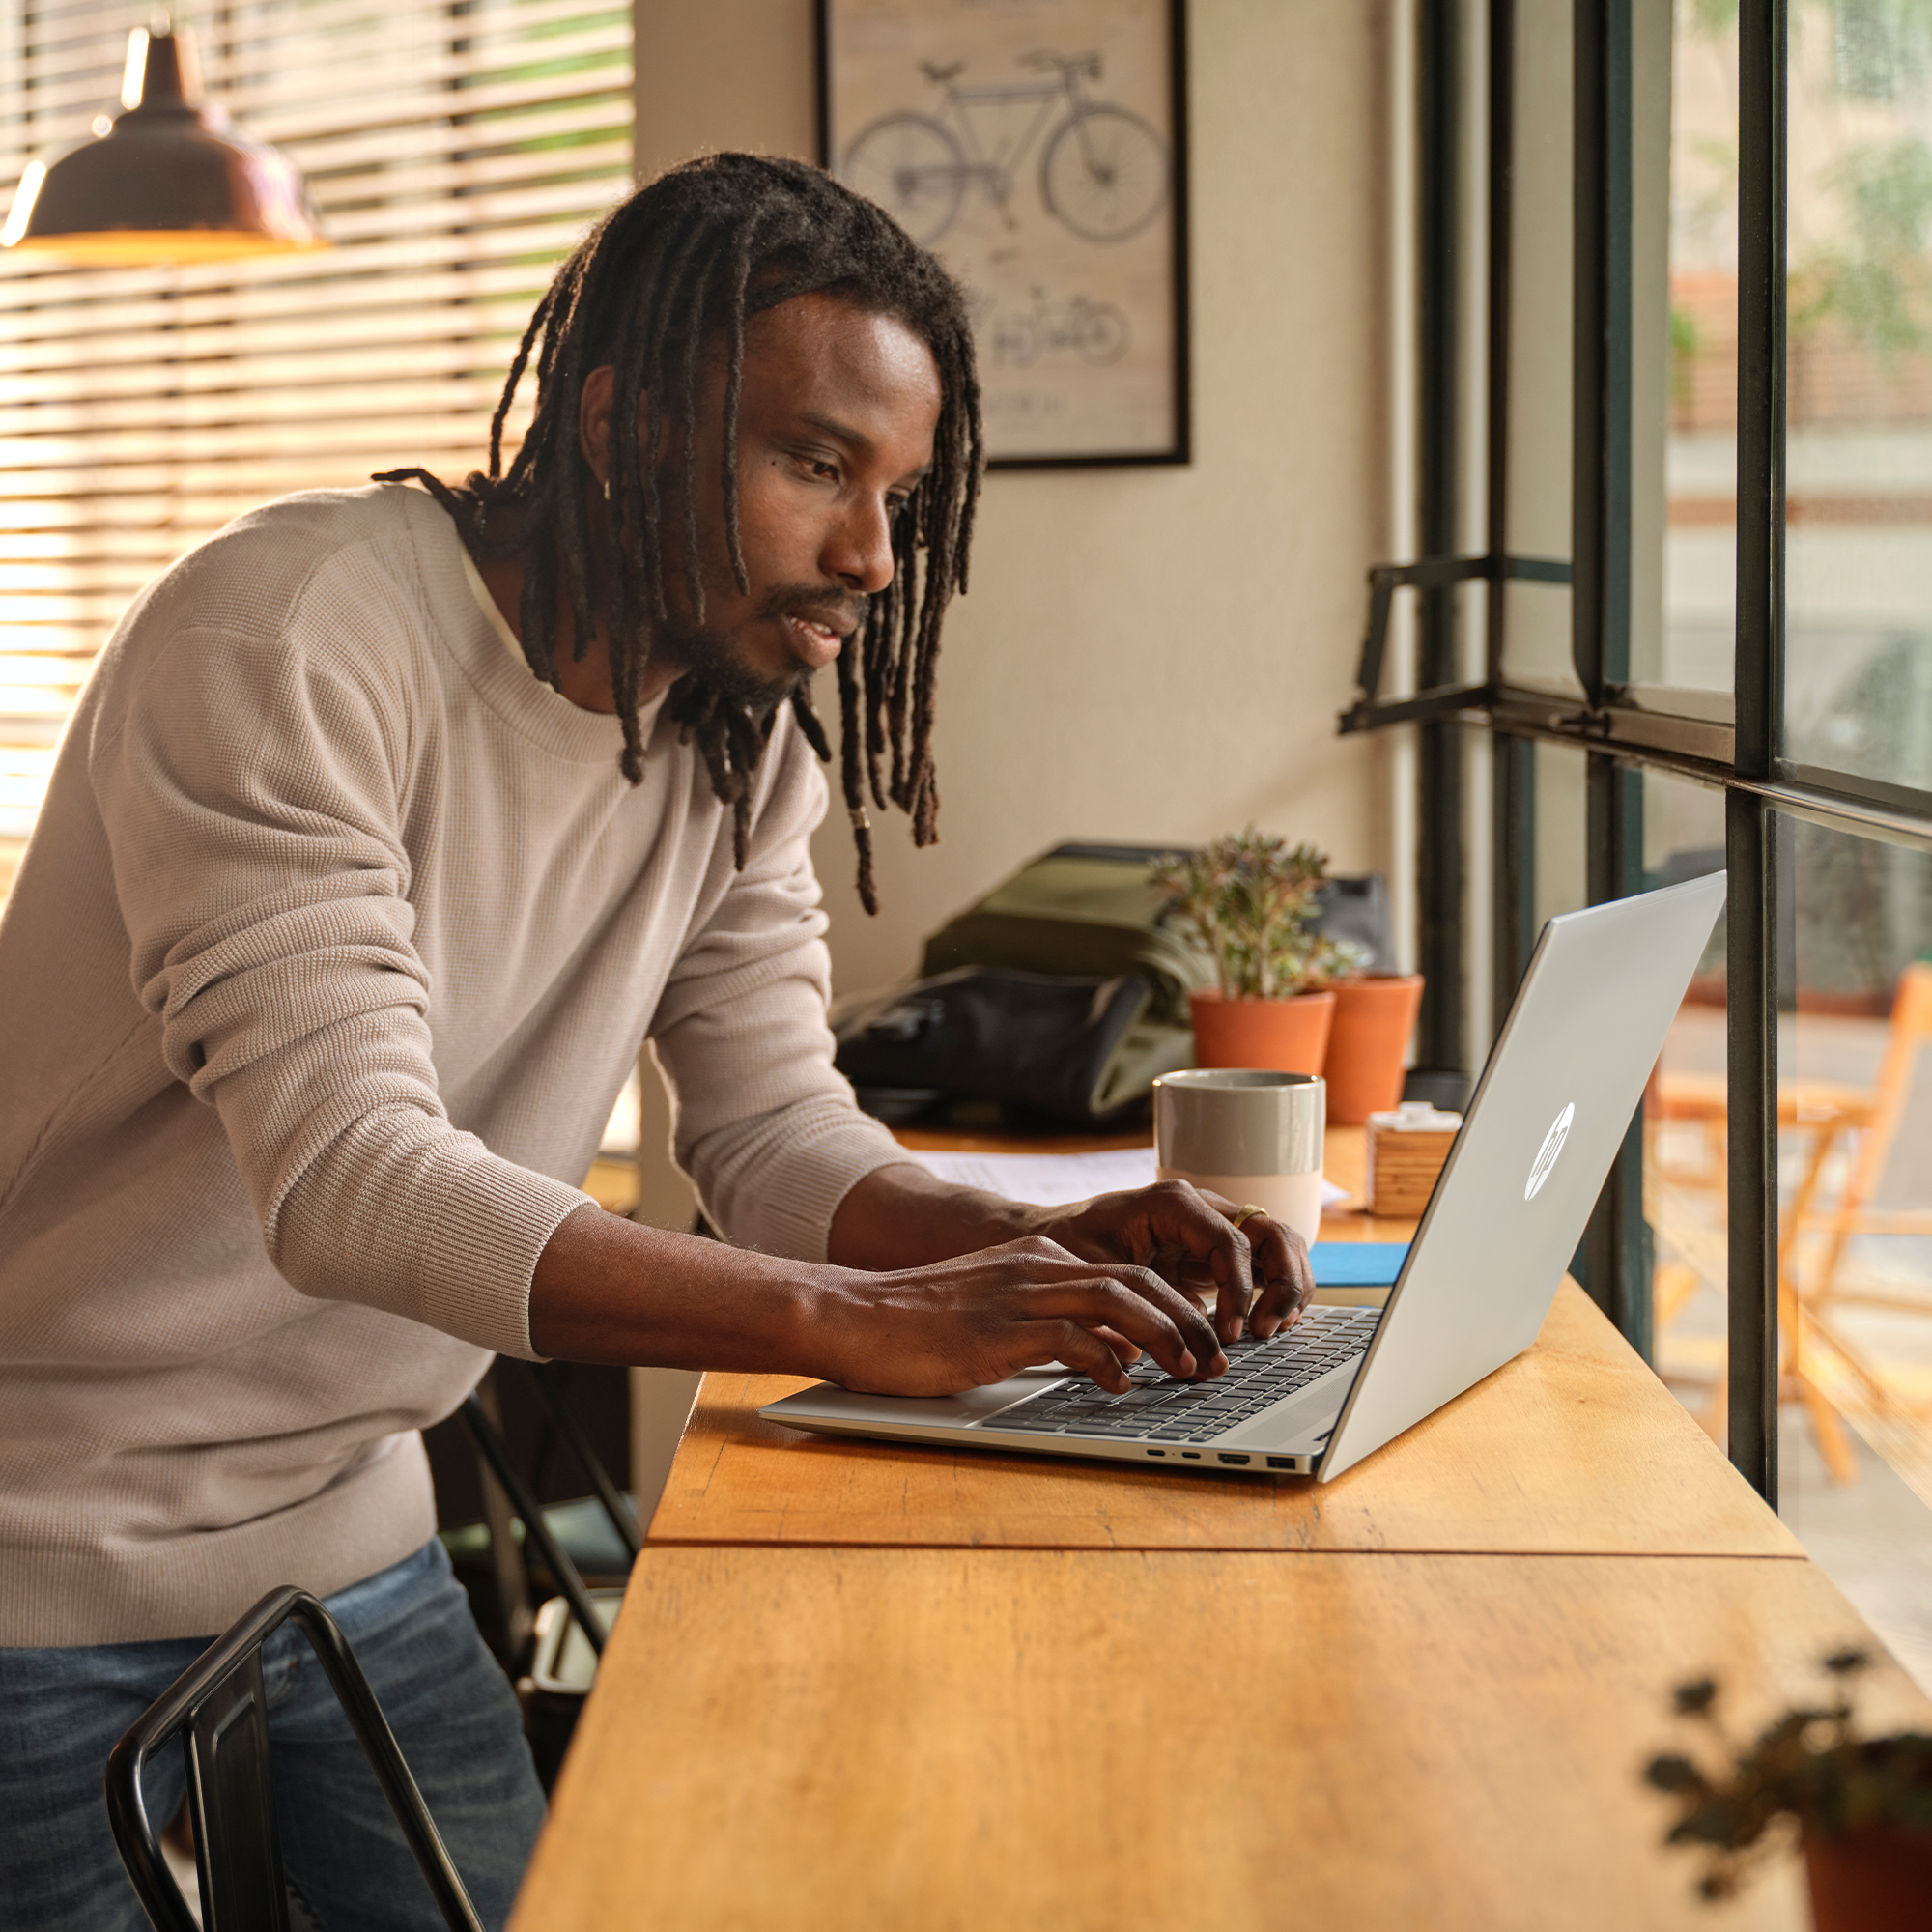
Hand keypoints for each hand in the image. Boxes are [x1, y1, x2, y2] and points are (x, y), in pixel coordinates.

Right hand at [811, 1234, 1227, 1397]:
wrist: (851, 1315)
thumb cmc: (917, 1324)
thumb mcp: (999, 1314)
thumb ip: (1058, 1328)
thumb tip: (1117, 1355)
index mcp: (1039, 1258)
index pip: (1130, 1272)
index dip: (1176, 1307)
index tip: (1204, 1342)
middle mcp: (1037, 1266)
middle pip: (1138, 1282)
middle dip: (1188, 1321)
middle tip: (1216, 1361)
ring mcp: (1017, 1294)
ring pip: (1117, 1301)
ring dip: (1165, 1337)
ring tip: (1188, 1372)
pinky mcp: (996, 1330)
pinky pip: (1070, 1339)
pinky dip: (1106, 1361)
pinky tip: (1121, 1385)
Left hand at [1025, 1181, 1313, 1347]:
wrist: (1054, 1238)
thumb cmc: (1070, 1246)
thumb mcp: (1094, 1271)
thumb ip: (1133, 1302)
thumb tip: (1169, 1347)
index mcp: (1174, 1203)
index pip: (1231, 1241)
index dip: (1239, 1289)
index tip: (1229, 1331)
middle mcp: (1202, 1209)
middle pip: (1272, 1234)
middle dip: (1281, 1283)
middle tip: (1265, 1330)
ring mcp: (1213, 1230)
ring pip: (1278, 1247)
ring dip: (1286, 1288)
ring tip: (1272, 1330)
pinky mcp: (1214, 1255)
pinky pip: (1263, 1266)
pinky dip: (1274, 1293)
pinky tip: (1266, 1326)